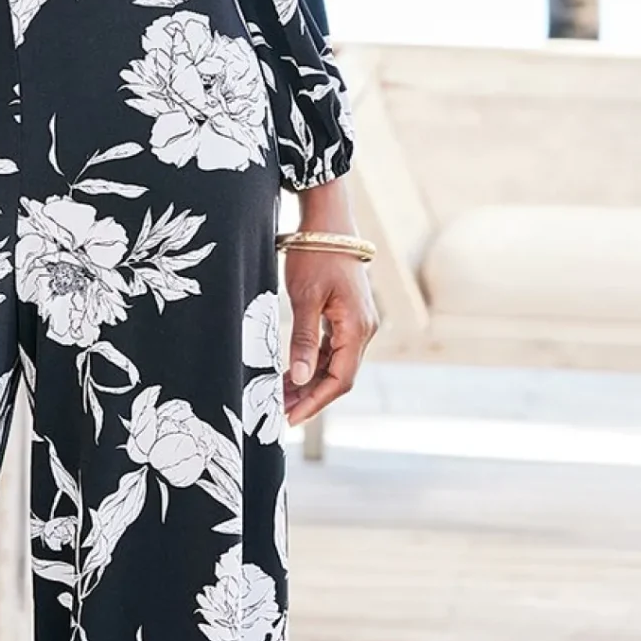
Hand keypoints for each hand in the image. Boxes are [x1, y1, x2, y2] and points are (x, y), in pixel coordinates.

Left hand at [281, 173, 378, 426]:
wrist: (328, 222)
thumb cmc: (315, 255)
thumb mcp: (305, 297)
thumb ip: (303, 339)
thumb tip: (299, 376)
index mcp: (357, 328)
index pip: (340, 380)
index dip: (315, 402)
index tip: (290, 418)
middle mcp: (363, 329)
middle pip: (338, 376)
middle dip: (309, 397)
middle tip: (278, 412)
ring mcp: (357, 323)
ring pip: (334, 364)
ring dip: (308, 382)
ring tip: (279, 397)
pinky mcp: (346, 316)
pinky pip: (332, 349)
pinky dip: (312, 363)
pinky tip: (290, 373)